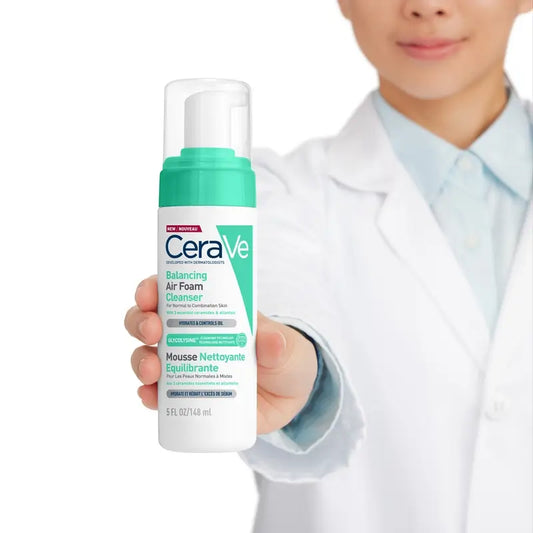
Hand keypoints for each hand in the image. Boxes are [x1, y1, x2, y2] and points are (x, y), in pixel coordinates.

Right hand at [124, 275, 318, 433]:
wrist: (290, 399)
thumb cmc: (285, 358)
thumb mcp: (288, 347)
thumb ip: (279, 343)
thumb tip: (272, 342)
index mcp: (210, 311)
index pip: (172, 291)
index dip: (153, 288)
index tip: (148, 293)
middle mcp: (189, 336)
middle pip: (149, 322)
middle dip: (140, 322)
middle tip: (152, 330)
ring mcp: (185, 367)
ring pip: (147, 357)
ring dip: (141, 360)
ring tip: (151, 371)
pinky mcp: (187, 398)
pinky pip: (158, 396)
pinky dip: (149, 395)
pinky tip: (150, 396)